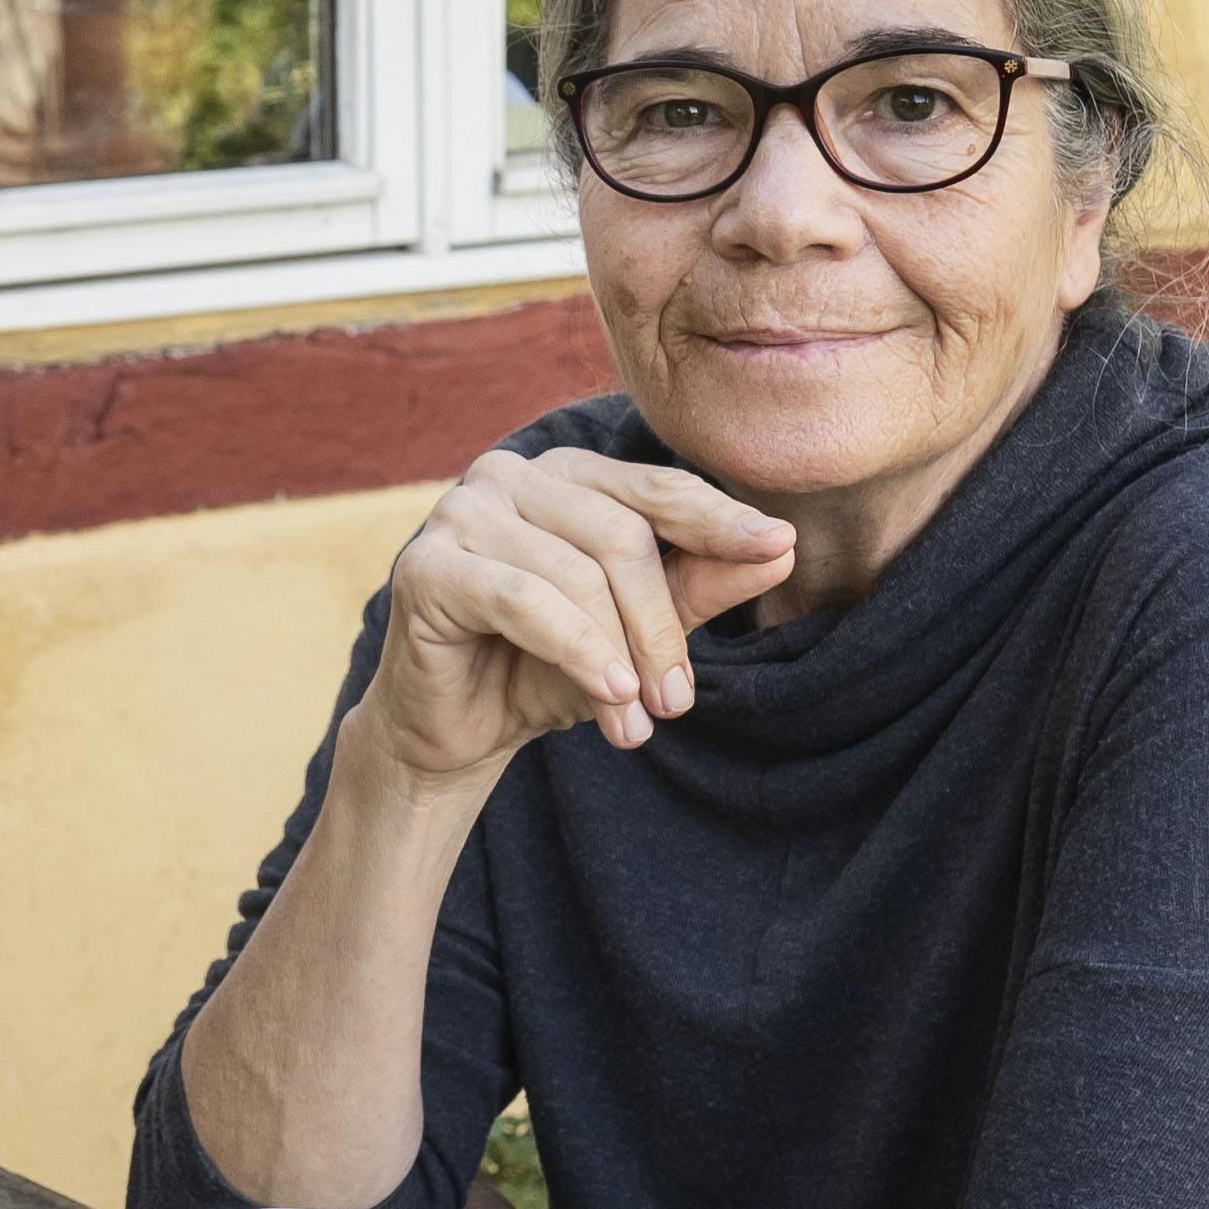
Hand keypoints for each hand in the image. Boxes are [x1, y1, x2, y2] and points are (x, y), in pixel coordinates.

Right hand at [360, 449, 795, 792]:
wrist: (454, 733)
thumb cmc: (542, 669)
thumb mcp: (635, 634)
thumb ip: (699, 587)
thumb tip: (781, 549)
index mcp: (566, 476)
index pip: (655, 489)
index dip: (718, 520)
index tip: (778, 546)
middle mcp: (510, 476)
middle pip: (620, 536)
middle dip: (659, 626)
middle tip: (676, 701)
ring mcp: (461, 512)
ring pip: (575, 572)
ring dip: (618, 656)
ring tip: (635, 723)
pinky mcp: (427, 566)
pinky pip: (522, 600)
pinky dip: (576, 650)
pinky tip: (608, 695)